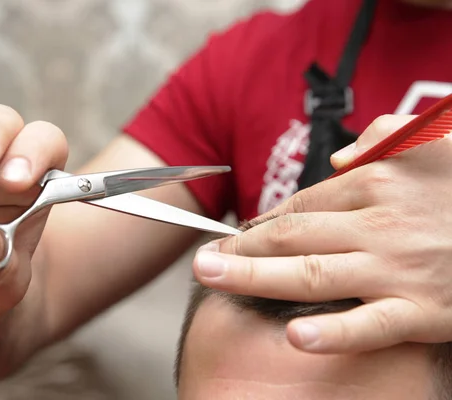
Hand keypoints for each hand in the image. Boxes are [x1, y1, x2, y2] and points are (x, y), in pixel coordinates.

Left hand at [193, 114, 451, 353]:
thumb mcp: (436, 144)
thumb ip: (386, 139)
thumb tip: (340, 160)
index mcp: (378, 183)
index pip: (300, 206)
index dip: (259, 225)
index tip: (233, 239)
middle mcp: (379, 224)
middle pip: (291, 236)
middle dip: (239, 249)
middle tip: (201, 262)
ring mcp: (398, 268)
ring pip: (313, 273)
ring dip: (256, 277)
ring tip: (214, 279)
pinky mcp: (424, 310)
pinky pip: (371, 324)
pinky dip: (334, 333)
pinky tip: (297, 337)